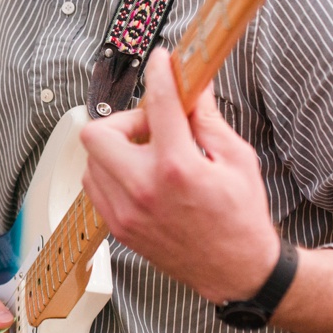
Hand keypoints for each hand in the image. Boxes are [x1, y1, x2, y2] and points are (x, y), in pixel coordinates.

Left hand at [79, 49, 281, 302]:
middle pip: (97, 133)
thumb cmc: (241, 217)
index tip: (161, 61)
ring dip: (115, 148)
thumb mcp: (237, 159)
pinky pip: (95, 186)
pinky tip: (139, 176)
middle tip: (151, 128)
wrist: (235, 270)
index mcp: (178, 168)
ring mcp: (126, 212)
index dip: (159, 73)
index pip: (156, 104)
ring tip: (148, 154)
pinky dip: (110, 173)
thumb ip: (208, 120)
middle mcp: (143, 189)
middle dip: (123, 121)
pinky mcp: (118, 227)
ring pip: (91, 159)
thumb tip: (196, 85)